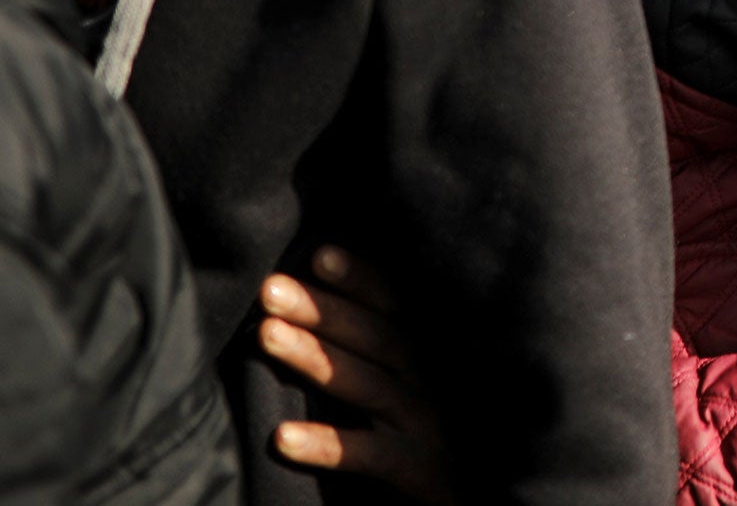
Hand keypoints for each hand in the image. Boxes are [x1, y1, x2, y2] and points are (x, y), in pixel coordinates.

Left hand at [259, 245, 457, 504]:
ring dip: (315, 357)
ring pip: (368, 385)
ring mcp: (428, 421)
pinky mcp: (420, 467)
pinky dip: (326, 444)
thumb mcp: (417, 376)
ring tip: (265, 335)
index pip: (395, 304)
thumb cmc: (431, 426)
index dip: (360, 279)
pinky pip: (368, 455)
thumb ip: (384, 342)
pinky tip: (281, 438)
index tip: (320, 255)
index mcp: (430, 350)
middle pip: (376, 336)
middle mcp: (432, 377)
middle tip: (270, 288)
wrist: (470, 485)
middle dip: (323, 310)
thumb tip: (329, 283)